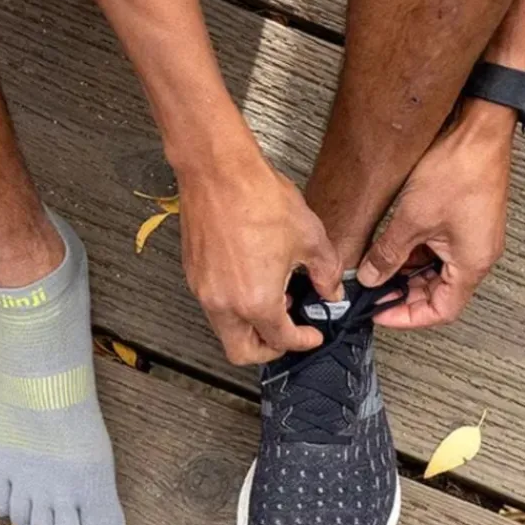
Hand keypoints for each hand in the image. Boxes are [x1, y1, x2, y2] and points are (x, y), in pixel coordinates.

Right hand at [177, 146, 342, 364]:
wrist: (217, 171)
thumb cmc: (257, 198)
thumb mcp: (309, 237)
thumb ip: (325, 272)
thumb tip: (330, 290)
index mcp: (256, 301)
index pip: (281, 340)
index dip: (303, 340)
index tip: (311, 334)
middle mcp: (224, 303)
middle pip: (241, 352)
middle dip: (267, 349)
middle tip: (286, 334)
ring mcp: (204, 291)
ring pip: (226, 330)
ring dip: (250, 326)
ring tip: (272, 301)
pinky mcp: (193, 275)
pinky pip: (214, 307)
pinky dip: (234, 307)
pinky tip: (252, 281)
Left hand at [357, 99, 514, 327]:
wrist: (477, 130)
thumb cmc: (458, 170)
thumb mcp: (411, 220)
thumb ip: (387, 255)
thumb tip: (370, 278)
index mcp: (470, 264)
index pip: (440, 311)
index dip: (407, 317)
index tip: (379, 314)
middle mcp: (474, 256)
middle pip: (436, 293)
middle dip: (402, 296)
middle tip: (372, 294)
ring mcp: (468, 240)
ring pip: (432, 273)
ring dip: (404, 275)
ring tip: (375, 272)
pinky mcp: (460, 224)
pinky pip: (434, 252)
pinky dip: (410, 256)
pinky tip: (388, 251)